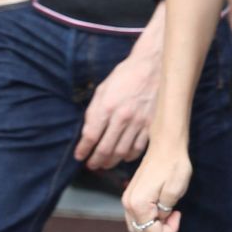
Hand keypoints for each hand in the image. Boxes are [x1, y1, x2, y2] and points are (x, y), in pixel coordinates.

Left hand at [74, 41, 161, 169]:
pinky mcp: (151, 125)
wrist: (152, 67)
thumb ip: (93, 112)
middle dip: (95, 160)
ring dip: (111, 162)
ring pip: (122, 152)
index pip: (91, 136)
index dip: (83, 149)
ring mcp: (138, 122)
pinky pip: (139, 148)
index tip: (79, 156)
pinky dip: (129, 156)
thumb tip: (88, 133)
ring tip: (105, 164)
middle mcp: (122, 117)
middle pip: (105, 148)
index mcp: (107, 106)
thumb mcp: (103, 89)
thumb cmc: (125, 76)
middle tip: (91, 165)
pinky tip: (123, 156)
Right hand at [122, 136, 192, 231]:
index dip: (168, 231)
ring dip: (153, 225)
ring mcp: (127, 199)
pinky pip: (136, 216)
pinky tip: (160, 206)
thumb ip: (165, 211)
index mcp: (138, 205)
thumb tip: (159, 218)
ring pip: (138, 226)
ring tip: (167, 210)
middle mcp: (128, 204)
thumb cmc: (173, 165)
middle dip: (160, 229)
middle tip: (173, 213)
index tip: (177, 214)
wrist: (165, 146)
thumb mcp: (175, 190)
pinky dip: (148, 218)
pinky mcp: (131, 195)